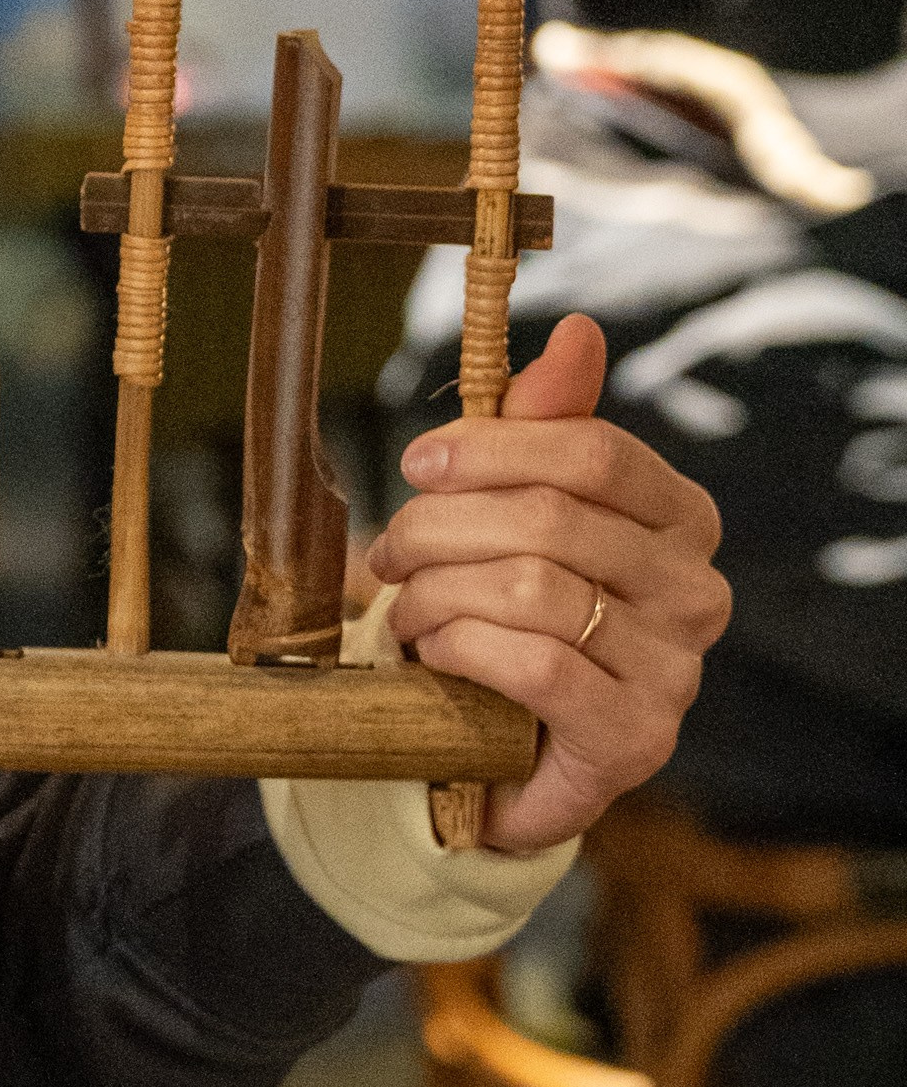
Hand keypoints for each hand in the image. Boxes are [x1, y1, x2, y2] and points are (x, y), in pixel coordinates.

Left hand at [363, 314, 729, 854]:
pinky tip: (432, 652)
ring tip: (404, 608)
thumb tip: (578, 330)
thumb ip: (546, 426)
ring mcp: (677, 672)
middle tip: (388, 551)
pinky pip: (533, 666)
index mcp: (683, 518)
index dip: (490, 448)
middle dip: (442, 525)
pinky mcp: (635, 739)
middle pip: (551, 518)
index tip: (417, 464)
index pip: (594, 451)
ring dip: (438, 592)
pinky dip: (461, 649)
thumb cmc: (518, 615)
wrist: (511, 756)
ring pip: (532, 589)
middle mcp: (698, 592)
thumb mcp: (524, 511)